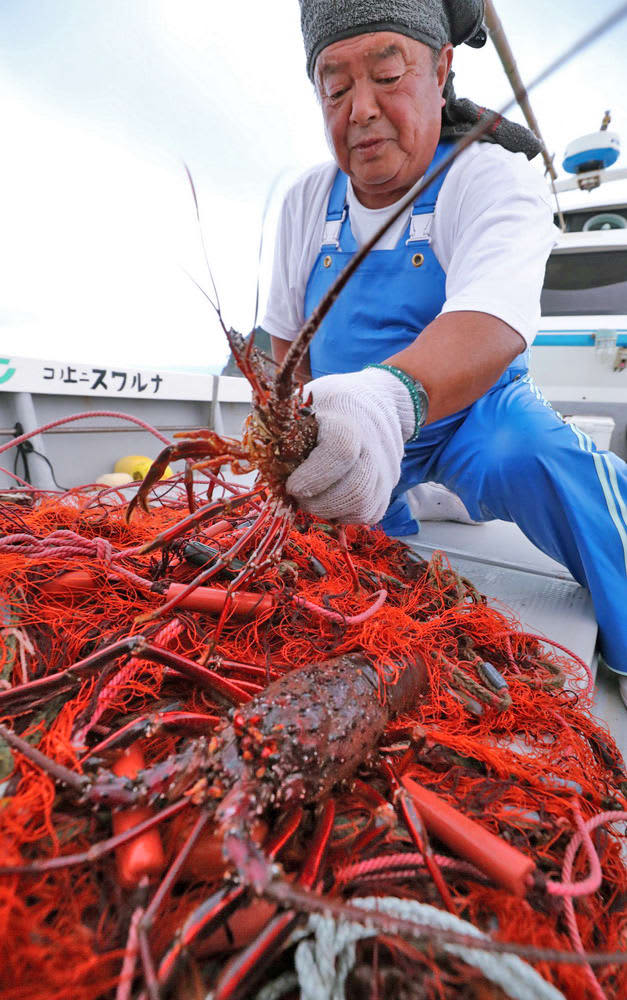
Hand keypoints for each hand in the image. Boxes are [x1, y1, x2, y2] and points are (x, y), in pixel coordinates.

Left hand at [286, 368, 414, 523]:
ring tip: (312, 498)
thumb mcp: (302, 403)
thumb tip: (257, 458)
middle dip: (319, 503)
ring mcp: (386, 469)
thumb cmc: (330, 405)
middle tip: (298, 496)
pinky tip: (331, 501)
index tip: (291, 486)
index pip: (339, 452)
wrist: (377, 400)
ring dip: (330, 511)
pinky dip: (345, 515)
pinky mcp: (389, 487)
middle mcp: (373, 446)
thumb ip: (281, 431)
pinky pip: (368, 514)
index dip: (313, 477)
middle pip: (355, 489)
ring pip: (363, 507)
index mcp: (346, 420)